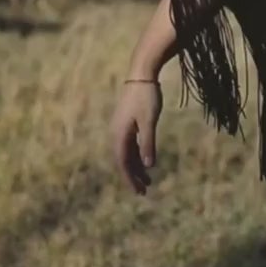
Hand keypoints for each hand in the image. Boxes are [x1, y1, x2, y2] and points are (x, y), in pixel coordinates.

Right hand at [112, 77, 162, 195]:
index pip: (123, 163)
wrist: (141, 74)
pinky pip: (129, 145)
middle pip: (123, 161)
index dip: (130, 179)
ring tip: (148, 181)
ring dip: (136, 168)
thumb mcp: (149, 121)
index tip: (139, 192)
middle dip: (133, 177)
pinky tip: (145, 163)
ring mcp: (120, 128)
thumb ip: (148, 143)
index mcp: (119, 134)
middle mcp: (116, 133)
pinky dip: (137, 156)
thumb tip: (148, 166)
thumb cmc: (147, 96)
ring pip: (126, 154)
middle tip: (144, 192)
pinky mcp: (126, 123)